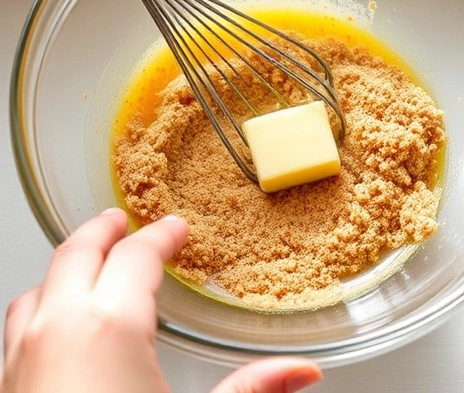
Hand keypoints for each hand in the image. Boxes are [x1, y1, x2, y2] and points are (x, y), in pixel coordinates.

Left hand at [2, 208, 322, 392]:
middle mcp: (55, 334)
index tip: (175, 229)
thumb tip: (302, 372)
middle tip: (123, 220)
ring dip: (66, 268)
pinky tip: (62, 331)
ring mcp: (19, 363)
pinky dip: (42, 308)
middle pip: (74, 255)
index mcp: (106, 329)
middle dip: (102, 232)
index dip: (160, 237)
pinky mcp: (7, 391)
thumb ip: (251, 392)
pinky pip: (18, 329)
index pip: (136, 258)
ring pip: (36, 290)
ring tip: (91, 267)